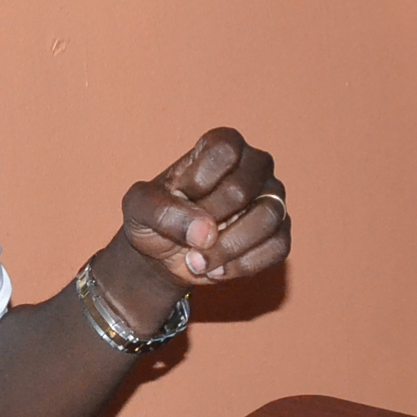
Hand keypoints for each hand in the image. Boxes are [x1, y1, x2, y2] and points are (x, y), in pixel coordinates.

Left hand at [118, 127, 289, 288]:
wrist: (163, 254)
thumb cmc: (155, 217)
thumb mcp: (138, 207)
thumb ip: (160, 210)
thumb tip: (205, 233)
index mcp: (222, 146)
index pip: (225, 151)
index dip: (199, 180)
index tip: (180, 194)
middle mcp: (254, 167)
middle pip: (242, 189)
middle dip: (208, 220)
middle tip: (187, 235)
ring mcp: (272, 199)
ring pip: (268, 217)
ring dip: (227, 248)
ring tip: (197, 261)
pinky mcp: (279, 234)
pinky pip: (277, 247)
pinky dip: (242, 265)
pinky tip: (217, 270)